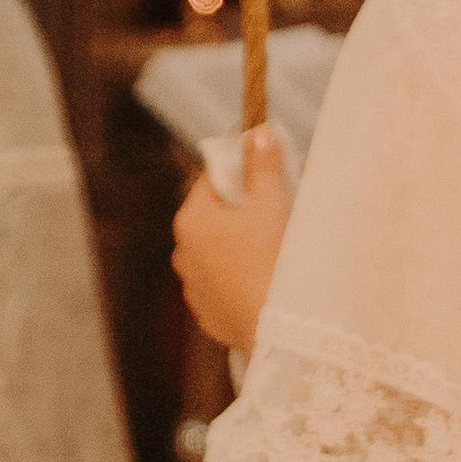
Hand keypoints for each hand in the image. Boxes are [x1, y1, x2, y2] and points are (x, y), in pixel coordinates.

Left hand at [173, 129, 293, 353]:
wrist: (276, 330)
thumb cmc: (271, 257)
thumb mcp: (271, 203)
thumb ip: (263, 165)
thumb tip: (259, 131)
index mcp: (190, 222)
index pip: (211, 180)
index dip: (241, 172)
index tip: (268, 174)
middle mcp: (183, 254)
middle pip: (215, 218)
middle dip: (243, 212)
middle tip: (277, 211)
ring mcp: (194, 289)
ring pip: (220, 254)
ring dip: (242, 246)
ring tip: (275, 248)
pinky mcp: (210, 316)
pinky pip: (225, 286)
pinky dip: (242, 278)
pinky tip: (267, 280)